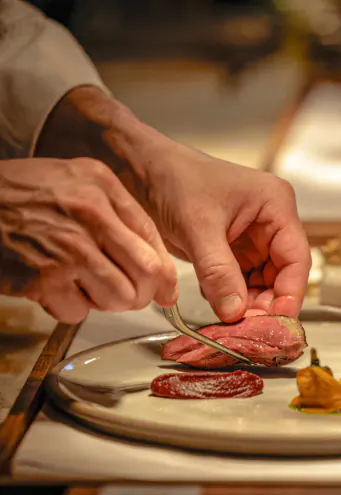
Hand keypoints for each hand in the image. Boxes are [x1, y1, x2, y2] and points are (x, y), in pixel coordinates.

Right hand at [0, 158, 177, 322]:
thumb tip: (154, 260)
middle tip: (131, 296)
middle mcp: (91, 214)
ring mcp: (68, 248)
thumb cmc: (18, 194)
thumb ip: (115, 211)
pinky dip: (71, 308)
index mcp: (101, 186)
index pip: (152, 237)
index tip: (167, 289)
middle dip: (143, 293)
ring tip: (88, 289)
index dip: (165, 272)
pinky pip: (79, 312)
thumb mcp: (74, 180)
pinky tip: (57, 289)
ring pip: (119, 297)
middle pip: (147, 272)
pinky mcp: (43, 278)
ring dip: (108, 303)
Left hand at [140, 141, 311, 320]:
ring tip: (229, 324)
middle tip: (245, 329)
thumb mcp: (198, 227)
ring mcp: (252, 238)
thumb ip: (218, 272)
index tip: (275, 322)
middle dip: (266, 303)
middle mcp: (270, 222)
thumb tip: (235, 313)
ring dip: (247, 305)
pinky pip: (240, 282)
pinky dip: (231, 299)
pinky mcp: (232, 250)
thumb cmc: (173, 178)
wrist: (139, 168)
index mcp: (275, 205)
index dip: (289, 293)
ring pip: (262, 283)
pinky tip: (218, 309)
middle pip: (282, 275)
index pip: (296, 258)